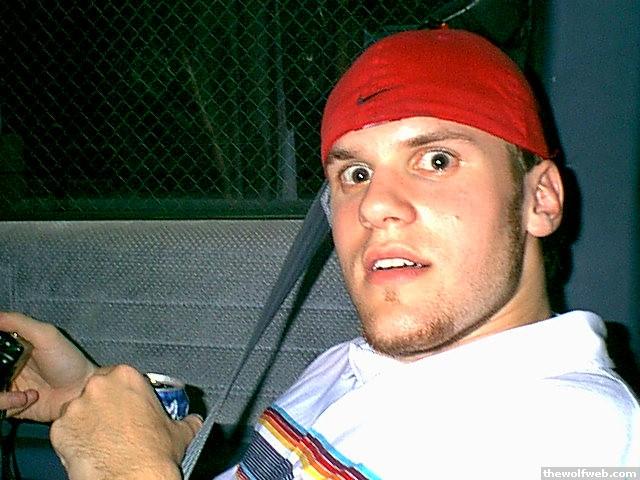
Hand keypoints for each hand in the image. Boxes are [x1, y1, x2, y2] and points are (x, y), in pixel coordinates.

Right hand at [0, 312, 96, 421]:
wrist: (81, 391)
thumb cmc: (67, 361)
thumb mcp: (46, 335)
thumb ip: (19, 322)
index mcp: (11, 348)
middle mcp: (5, 368)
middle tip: (8, 376)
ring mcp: (7, 388)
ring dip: (2, 396)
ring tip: (23, 393)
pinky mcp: (10, 408)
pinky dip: (8, 405)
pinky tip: (28, 398)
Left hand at [50, 365, 202, 479]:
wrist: (132, 479)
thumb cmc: (155, 454)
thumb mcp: (180, 432)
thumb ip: (188, 421)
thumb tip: (196, 421)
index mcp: (127, 377)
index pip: (119, 375)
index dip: (122, 392)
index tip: (126, 404)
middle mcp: (98, 386)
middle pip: (96, 388)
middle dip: (102, 403)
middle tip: (113, 423)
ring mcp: (75, 407)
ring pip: (77, 409)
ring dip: (86, 420)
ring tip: (100, 440)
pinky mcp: (58, 429)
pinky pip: (64, 430)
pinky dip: (73, 439)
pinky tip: (87, 450)